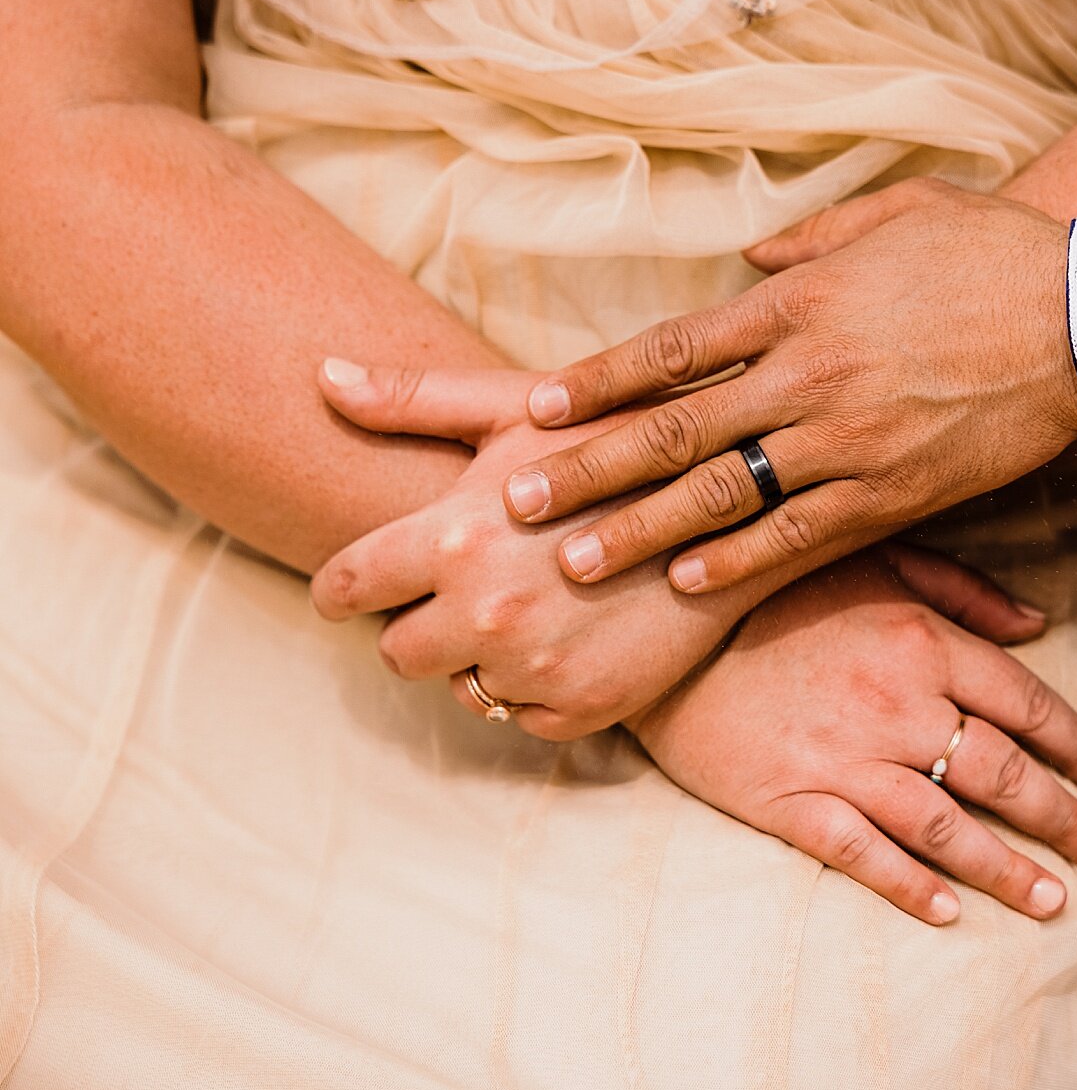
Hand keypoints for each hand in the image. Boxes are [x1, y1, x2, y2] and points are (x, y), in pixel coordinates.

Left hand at [308, 360, 778, 739]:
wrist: (740, 503)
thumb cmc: (620, 438)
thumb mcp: (521, 410)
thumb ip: (415, 400)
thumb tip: (322, 374)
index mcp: (455, 537)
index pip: (346, 585)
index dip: (346, 583)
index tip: (362, 582)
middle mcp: (488, 612)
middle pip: (396, 651)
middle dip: (420, 620)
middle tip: (467, 586)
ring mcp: (538, 668)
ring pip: (462, 688)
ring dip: (484, 655)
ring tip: (535, 601)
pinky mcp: (585, 708)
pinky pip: (523, 716)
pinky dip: (540, 686)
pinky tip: (575, 633)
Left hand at [495, 179, 1076, 593]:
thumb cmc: (996, 254)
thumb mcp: (902, 213)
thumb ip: (817, 238)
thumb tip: (756, 263)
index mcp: (802, 304)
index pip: (673, 350)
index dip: (598, 383)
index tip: (537, 410)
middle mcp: (809, 375)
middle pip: (675, 430)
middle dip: (589, 467)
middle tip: (513, 498)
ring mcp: (850, 441)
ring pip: (724, 495)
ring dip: (642, 530)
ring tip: (574, 561)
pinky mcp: (897, 493)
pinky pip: (803, 537)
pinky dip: (740, 563)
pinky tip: (687, 585)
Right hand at [627, 545, 1076, 924]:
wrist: (663, 627)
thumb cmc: (777, 588)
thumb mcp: (876, 561)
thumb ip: (962, 592)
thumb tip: (1038, 625)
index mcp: (922, 641)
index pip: (1024, 703)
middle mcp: (895, 704)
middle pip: (1000, 772)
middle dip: (1064, 817)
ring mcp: (842, 757)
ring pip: (945, 823)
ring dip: (1007, 867)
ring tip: (1054, 898)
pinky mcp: (791, 800)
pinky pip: (862, 853)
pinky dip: (910, 886)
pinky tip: (952, 912)